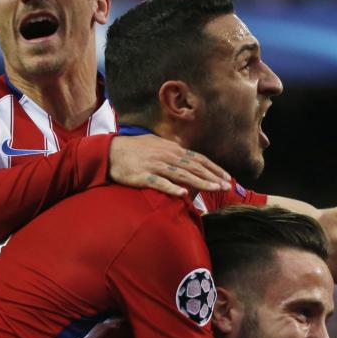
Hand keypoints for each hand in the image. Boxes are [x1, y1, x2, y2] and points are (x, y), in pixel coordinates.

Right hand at [109, 135, 230, 196]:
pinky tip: (183, 193)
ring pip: (182, 174)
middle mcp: (167, 156)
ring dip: (200, 182)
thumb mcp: (157, 144)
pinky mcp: (143, 176)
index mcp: (172, 149)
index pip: (198, 159)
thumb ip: (173, 150)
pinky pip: (159, 183)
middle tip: (227, 186)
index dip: (214, 168)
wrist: (110, 151)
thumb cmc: (134, 149)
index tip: (226, 177)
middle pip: (194, 167)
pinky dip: (172, 188)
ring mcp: (155, 166)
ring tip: (214, 189)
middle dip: (212, 177)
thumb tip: (188, 155)